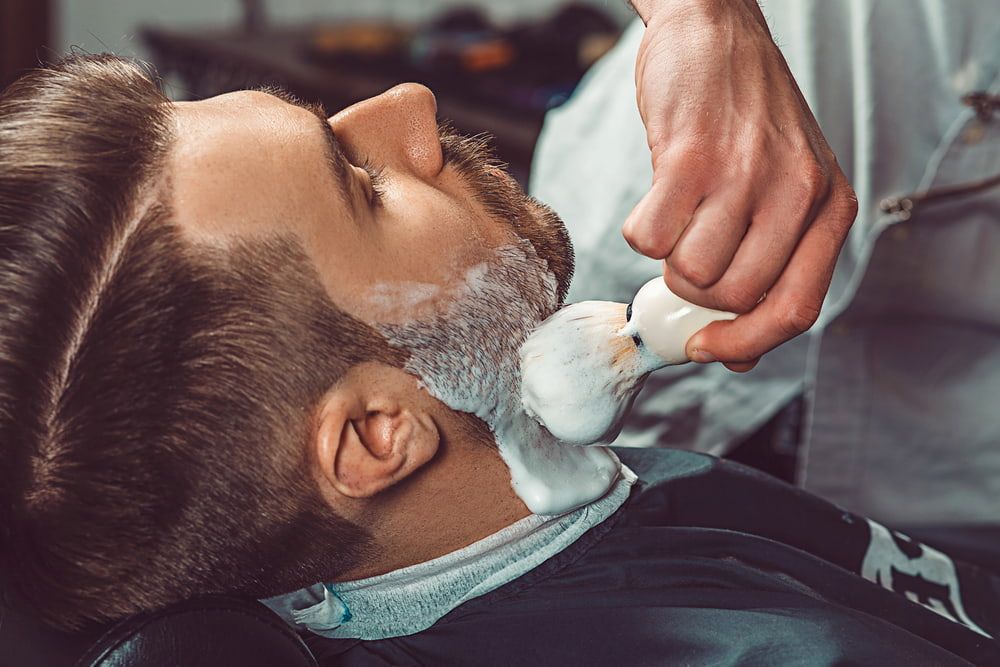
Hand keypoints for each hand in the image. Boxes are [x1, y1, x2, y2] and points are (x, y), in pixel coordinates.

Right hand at [624, 0, 857, 371]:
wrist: (715, 28)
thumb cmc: (745, 114)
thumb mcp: (784, 184)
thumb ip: (770, 263)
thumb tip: (734, 354)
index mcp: (827, 207)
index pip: (796, 310)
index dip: (745, 342)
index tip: (706, 346)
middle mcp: (796, 192)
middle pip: (734, 298)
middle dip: (695, 295)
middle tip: (685, 259)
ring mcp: (744, 172)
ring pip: (690, 273)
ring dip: (667, 260)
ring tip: (675, 217)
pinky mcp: (690, 155)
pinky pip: (649, 238)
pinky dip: (640, 231)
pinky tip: (656, 197)